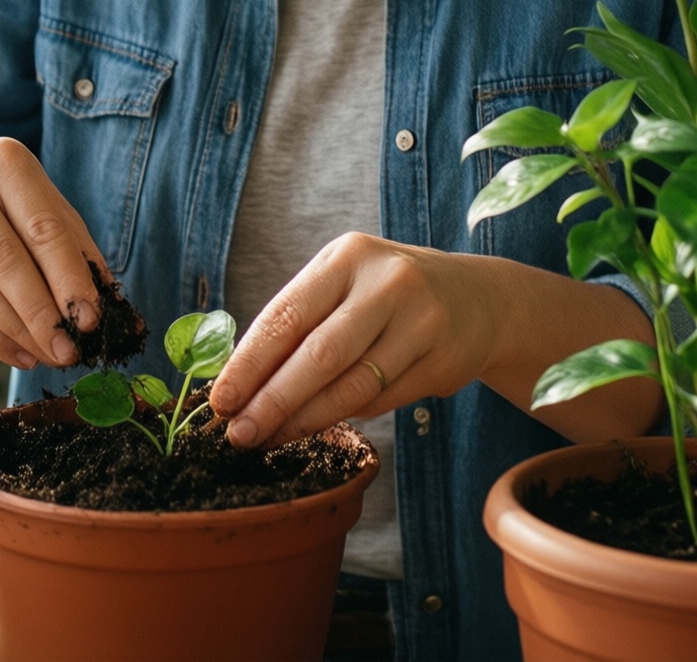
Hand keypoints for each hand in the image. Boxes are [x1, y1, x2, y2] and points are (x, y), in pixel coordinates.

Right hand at [0, 137, 108, 370]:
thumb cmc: (5, 209)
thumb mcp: (43, 211)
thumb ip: (79, 254)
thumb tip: (121, 317)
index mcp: (4, 158)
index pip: (43, 227)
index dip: (69, 277)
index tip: (91, 319)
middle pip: (6, 259)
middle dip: (42, 312)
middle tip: (69, 350)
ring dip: (18, 331)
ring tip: (49, 355)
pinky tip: (19, 354)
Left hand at [208, 233, 501, 447]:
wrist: (475, 299)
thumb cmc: (384, 293)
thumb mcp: (343, 283)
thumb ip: (299, 321)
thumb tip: (239, 380)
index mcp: (347, 256)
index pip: (287, 313)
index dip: (250, 362)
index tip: (221, 399)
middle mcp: (386, 283)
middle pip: (318, 354)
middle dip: (272, 400)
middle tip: (238, 433)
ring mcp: (420, 322)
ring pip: (351, 385)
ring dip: (304, 419)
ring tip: (268, 438)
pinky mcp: (443, 360)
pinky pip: (381, 400)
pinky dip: (344, 415)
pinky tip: (316, 424)